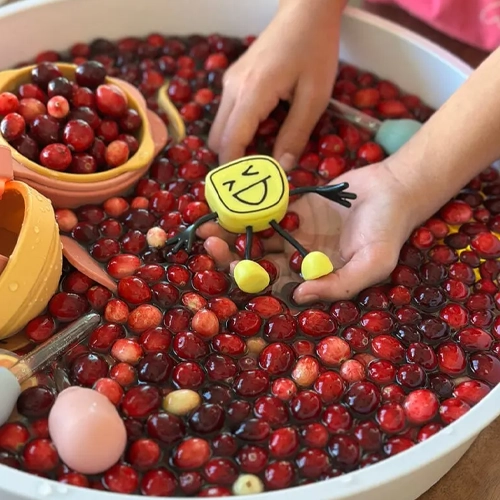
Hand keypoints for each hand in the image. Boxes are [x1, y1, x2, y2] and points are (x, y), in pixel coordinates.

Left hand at [198, 161, 419, 303]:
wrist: (394, 189)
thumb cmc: (388, 231)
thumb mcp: (373, 264)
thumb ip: (340, 285)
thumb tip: (299, 296)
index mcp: (311, 278)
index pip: (271, 287)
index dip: (246, 281)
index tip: (227, 268)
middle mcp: (296, 259)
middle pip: (255, 262)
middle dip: (229, 255)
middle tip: (209, 242)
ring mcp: (292, 232)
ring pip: (255, 235)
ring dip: (231, 230)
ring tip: (208, 221)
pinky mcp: (292, 207)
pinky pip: (265, 208)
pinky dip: (247, 206)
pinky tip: (228, 199)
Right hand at [208, 0, 341, 170]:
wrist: (305, 11)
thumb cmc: (315, 50)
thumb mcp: (315, 96)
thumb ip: (296, 134)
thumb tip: (282, 169)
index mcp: (252, 93)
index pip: (230, 142)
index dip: (234, 169)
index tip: (245, 188)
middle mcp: (233, 88)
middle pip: (217, 138)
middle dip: (232, 160)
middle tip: (256, 175)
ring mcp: (230, 82)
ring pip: (220, 127)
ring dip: (236, 145)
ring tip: (262, 155)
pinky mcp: (234, 80)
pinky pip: (228, 114)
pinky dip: (238, 130)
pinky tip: (262, 130)